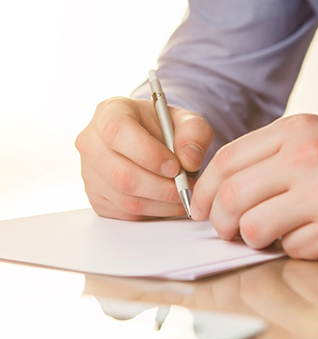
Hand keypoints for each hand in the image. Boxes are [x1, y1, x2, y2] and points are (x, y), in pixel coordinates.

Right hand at [75, 97, 212, 219]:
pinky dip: (153, 213)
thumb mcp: (187, 121)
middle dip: (162, 188)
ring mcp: (90, 173)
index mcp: (109, 113)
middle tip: (187, 189)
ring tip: (183, 196)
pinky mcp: (96, 198)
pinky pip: (126, 214)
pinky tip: (168, 203)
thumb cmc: (167, 130)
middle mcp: (92, 142)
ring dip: (162, 204)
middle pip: (122, 175)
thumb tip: (190, 159)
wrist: (154, 145)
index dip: (149, 154)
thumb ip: (195, 133)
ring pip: (125, 199)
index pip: (118, 132)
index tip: (176, 167)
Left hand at [191, 114, 317, 258]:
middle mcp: (309, 156)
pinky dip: (293, 251)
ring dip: (256, 240)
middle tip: (228, 232)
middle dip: (221, 223)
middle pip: (232, 197)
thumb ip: (270, 159)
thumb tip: (224, 190)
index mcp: (297, 130)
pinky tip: (311, 240)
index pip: (226, 161)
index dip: (203, 191)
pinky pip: (292, 250)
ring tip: (274, 236)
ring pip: (255, 229)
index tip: (199, 210)